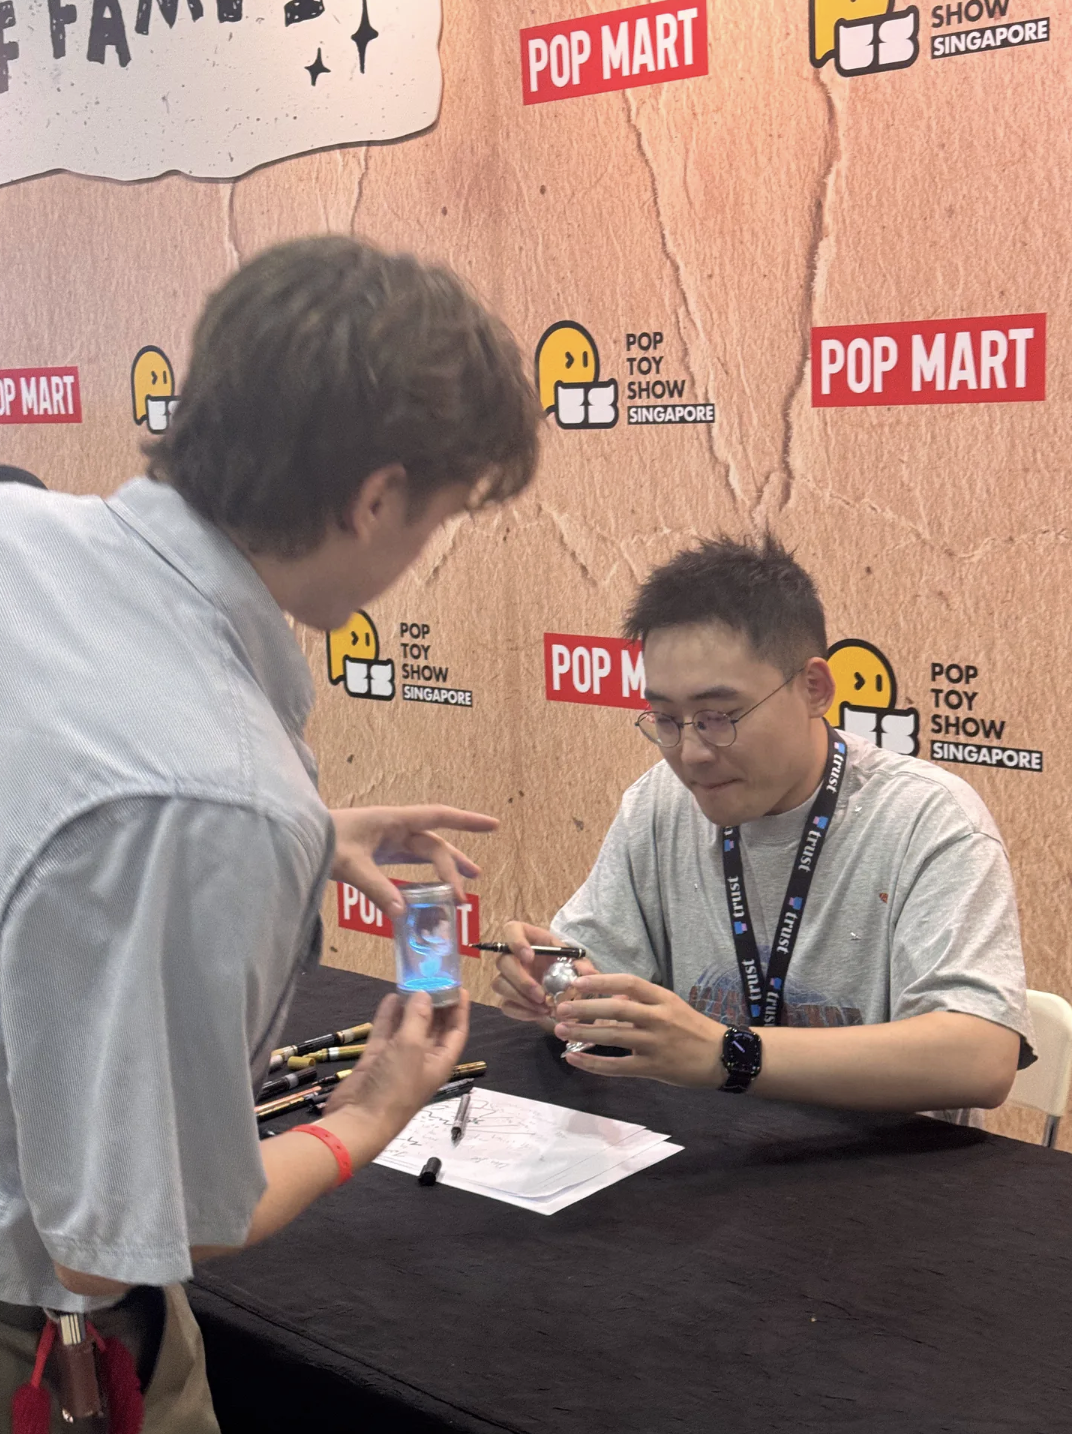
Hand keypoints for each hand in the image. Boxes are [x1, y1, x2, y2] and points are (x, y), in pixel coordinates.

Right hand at [323, 989, 469, 1138]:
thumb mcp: (412, 1047)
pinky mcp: (376, 1060)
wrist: (359, 1119)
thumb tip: (424, 994)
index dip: (460, 1010)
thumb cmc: (396, 1085)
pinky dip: (388, 1016)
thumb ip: (418, 1018)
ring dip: (410, 1007)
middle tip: (432, 977)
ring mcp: (397, 1060)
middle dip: (434, 1005)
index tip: (459, 987)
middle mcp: (421, 1060)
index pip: (456, 1032)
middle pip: (433, 1027)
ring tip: (411, 982)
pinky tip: (390, 997)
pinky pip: (385, 1033)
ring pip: (407, 1028)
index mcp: (440, 1062)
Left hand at [330, 804, 497, 916]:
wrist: (295, 836)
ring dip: (446, 868)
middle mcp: (394, 827)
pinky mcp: (378, 852)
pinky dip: (423, 875)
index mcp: (393, 820)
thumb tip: (403, 914)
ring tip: (468, 884)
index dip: (467, 821)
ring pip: (425, 853)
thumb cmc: (322, 842)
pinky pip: (409, 863)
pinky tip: (430, 890)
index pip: (438, 817)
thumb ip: (375, 888)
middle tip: (462, 896)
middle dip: (452, 868)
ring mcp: (387, 840)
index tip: (494, 825)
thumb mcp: (348, 865)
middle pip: (434, 845)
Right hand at [491, 921, 597, 1030]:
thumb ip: (582, 964)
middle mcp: (512, 955)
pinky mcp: (508, 997)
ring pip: (500, 985)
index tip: (530, 957)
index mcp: (527, 938)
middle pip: (503, 962)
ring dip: (521, 998)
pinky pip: (506, 1005)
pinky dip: (522, 1012)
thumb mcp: (576, 960)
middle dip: (521, 980)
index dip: (516, 942)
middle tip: (541, 995)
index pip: (511, 930)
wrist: (563, 985)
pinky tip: (538, 1014)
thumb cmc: (565, 963)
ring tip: (544, 1007)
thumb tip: (590, 973)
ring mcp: (507, 977)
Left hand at [552, 974, 724, 1086]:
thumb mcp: (671, 1007)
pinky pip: (618, 1066)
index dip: (602, 981)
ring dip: (584, 1033)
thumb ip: (642, 1003)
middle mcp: (659, 1018)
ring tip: (560, 1030)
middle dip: (585, 1008)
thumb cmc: (694, 1029)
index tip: (578, 982)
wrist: (723, 1057)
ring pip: (613, 1036)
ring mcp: (656, 1044)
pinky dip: (594, 1063)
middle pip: (617, 1009)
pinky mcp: (654, 1068)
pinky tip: (575, 1059)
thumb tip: (610, 999)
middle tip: (560, 1007)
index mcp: (663, 998)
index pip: (629, 983)